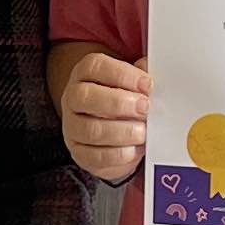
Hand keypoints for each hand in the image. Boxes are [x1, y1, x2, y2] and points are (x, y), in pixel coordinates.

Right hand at [58, 48, 151, 185]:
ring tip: (143, 132)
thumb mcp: (133, 83)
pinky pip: (96, 156)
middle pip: (85, 97)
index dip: (123, 75)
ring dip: (122, 132)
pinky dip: (119, 154)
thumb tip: (152, 70)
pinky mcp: (79, 153)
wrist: (112, 130)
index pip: (96, 67)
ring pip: (91, 130)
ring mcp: (73, 127)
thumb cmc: (124, 101)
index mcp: (86, 73)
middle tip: (145, 108)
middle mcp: (73, 98)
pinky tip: (135, 149)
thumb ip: (142, 77)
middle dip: (119, 103)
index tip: (147, 85)